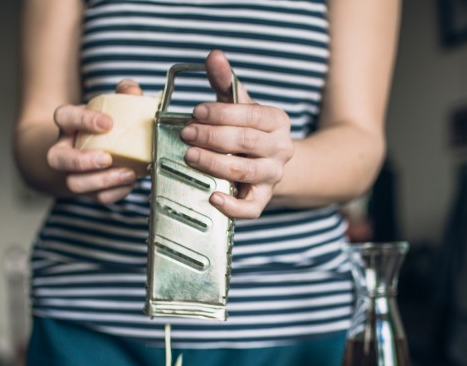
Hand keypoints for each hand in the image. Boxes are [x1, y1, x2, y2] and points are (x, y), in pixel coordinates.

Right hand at [46, 80, 142, 203]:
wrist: (88, 151)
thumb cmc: (101, 127)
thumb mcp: (108, 106)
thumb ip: (123, 95)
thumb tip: (132, 90)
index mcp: (67, 124)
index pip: (64, 117)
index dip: (83, 120)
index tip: (108, 123)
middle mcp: (63, 150)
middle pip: (59, 159)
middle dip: (82, 161)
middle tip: (107, 158)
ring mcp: (71, 173)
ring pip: (74, 183)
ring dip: (101, 182)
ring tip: (127, 173)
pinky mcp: (85, 190)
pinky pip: (95, 197)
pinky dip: (114, 193)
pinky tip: (129, 184)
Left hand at [181, 50, 293, 218]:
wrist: (266, 163)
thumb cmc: (246, 130)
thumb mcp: (238, 104)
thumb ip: (225, 82)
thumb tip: (213, 55)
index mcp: (277, 121)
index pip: (251, 115)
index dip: (222, 113)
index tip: (196, 112)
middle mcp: (280, 149)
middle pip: (247, 142)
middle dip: (213, 137)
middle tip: (186, 134)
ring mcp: (273, 176)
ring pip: (246, 171)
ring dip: (215, 163)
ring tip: (190, 156)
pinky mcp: (262, 200)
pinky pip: (251, 208)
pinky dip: (232, 206)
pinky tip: (212, 196)